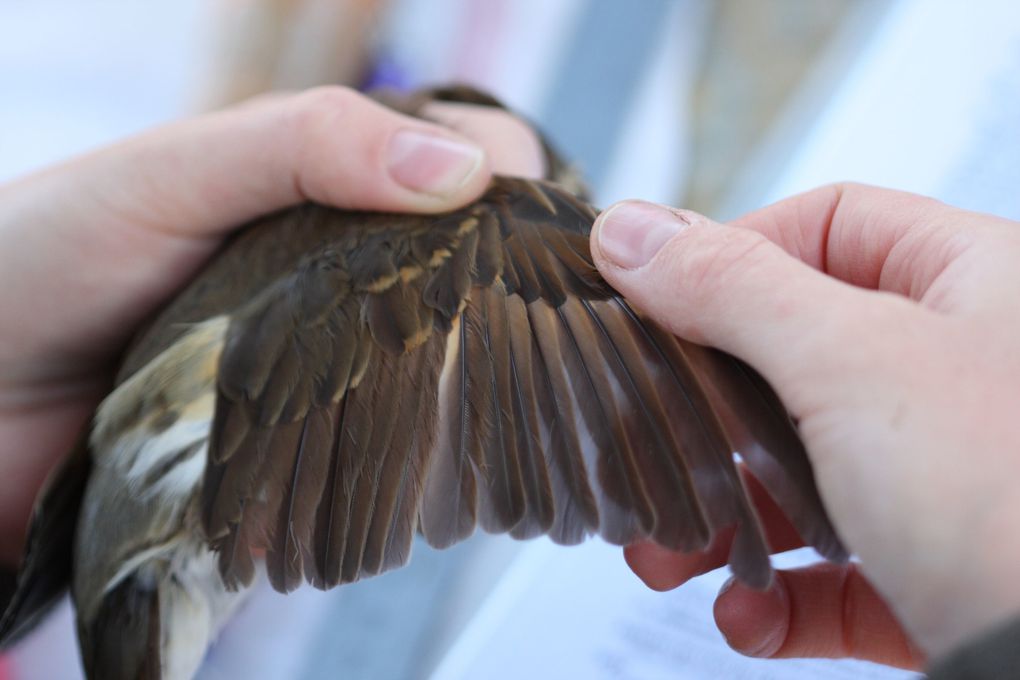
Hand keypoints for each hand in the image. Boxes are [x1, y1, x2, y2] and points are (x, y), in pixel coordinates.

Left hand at [0, 86, 543, 566]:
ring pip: (439, 356)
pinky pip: (389, 439)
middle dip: (513, 282)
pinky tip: (450, 453)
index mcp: (315, 184)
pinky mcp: (307, 442)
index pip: (451, 158)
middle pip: (463, 263)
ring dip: (478, 369)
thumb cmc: (43, 261)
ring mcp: (324, 358)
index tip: (542, 220)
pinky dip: (425, 444)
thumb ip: (304, 148)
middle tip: (542, 317)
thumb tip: (462, 171)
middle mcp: (334, 268)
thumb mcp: (171, 174)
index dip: (508, 174)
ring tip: (518, 390)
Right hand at [590, 184, 1019, 664]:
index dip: (734, 256)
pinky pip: (841, 571)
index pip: (830, 226)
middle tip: (643, 437)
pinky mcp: (944, 573)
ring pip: (808, 474)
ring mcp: (958, 478)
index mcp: (978, 284)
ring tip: (667, 556)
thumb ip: (731, 287)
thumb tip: (628, 232)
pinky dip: (779, 593)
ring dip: (725, 517)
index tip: (658, 305)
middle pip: (797, 360)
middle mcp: (970, 372)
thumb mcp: (850, 362)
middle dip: (705, 416)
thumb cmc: (1010, 496)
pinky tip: (750, 614)